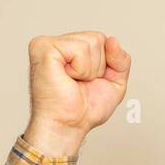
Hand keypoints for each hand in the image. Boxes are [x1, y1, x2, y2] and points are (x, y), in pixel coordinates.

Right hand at [22, 31, 130, 156]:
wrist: (69, 126)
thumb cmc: (85, 110)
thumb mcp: (114, 82)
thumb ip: (120, 59)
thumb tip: (112, 39)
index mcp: (72, 49)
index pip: (103, 40)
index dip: (106, 64)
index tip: (90, 82)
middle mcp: (59, 43)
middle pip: (99, 38)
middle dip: (98, 67)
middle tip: (80, 83)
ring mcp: (48, 43)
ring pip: (91, 43)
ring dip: (89, 70)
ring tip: (73, 81)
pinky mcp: (43, 47)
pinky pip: (79, 48)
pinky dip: (80, 68)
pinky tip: (66, 77)